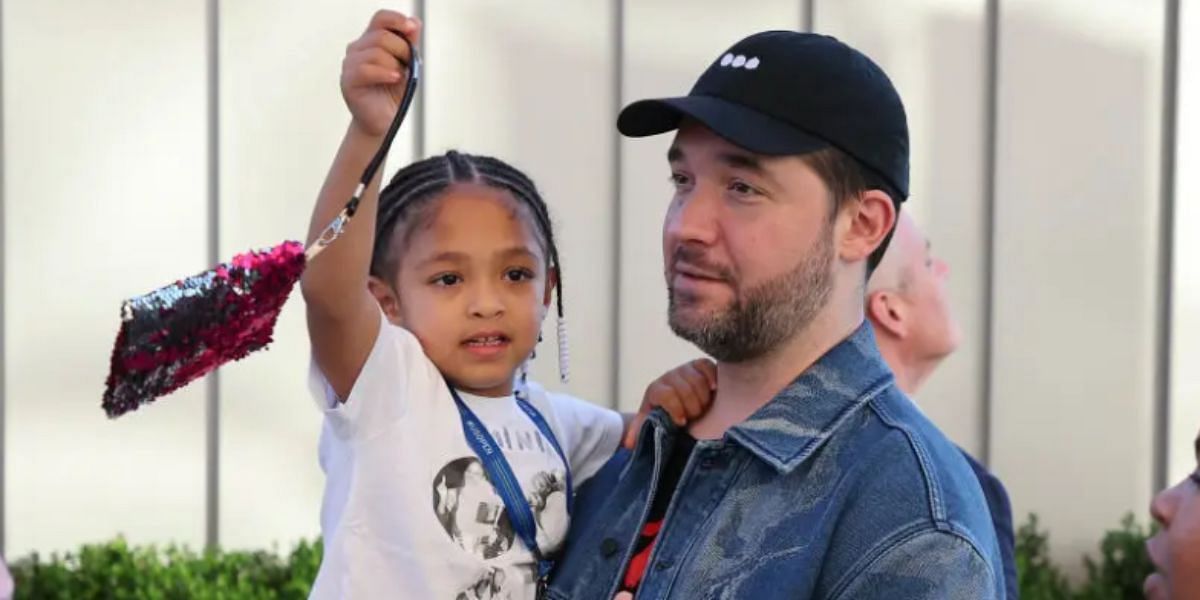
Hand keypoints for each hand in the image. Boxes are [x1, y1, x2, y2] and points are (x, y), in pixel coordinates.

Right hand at [340, 10, 420, 137]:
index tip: (411, 28)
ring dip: (394, 65)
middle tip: (408, 65)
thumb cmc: (392, 93)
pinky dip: (384, 73)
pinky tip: (394, 79)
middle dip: (402, 49)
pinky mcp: (348, 81)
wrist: (383, 121)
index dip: (396, 20)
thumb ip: (410, 44)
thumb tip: (415, 23)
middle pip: (381, 36)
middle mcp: (357, 49)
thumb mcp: (407, 65)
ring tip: (398, 77)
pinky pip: (366, 70)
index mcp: (370, 41)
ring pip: (375, 52)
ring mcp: (350, 64)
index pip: (380, 19)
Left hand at [623, 358, 716, 448]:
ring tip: (703, 407)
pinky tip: (714, 390)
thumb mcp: (650, 423)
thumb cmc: (664, 415)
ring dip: (704, 397)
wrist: (674, 402)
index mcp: (655, 390)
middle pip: (685, 389)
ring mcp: (684, 369)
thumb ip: (640, 432)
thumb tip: (629, 444)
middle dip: (693, 407)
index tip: (682, 422)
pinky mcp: (699, 364)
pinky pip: (706, 366)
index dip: (676, 408)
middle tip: (695, 417)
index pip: (666, 394)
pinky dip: (712, 378)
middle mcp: (669, 377)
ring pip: (697, 380)